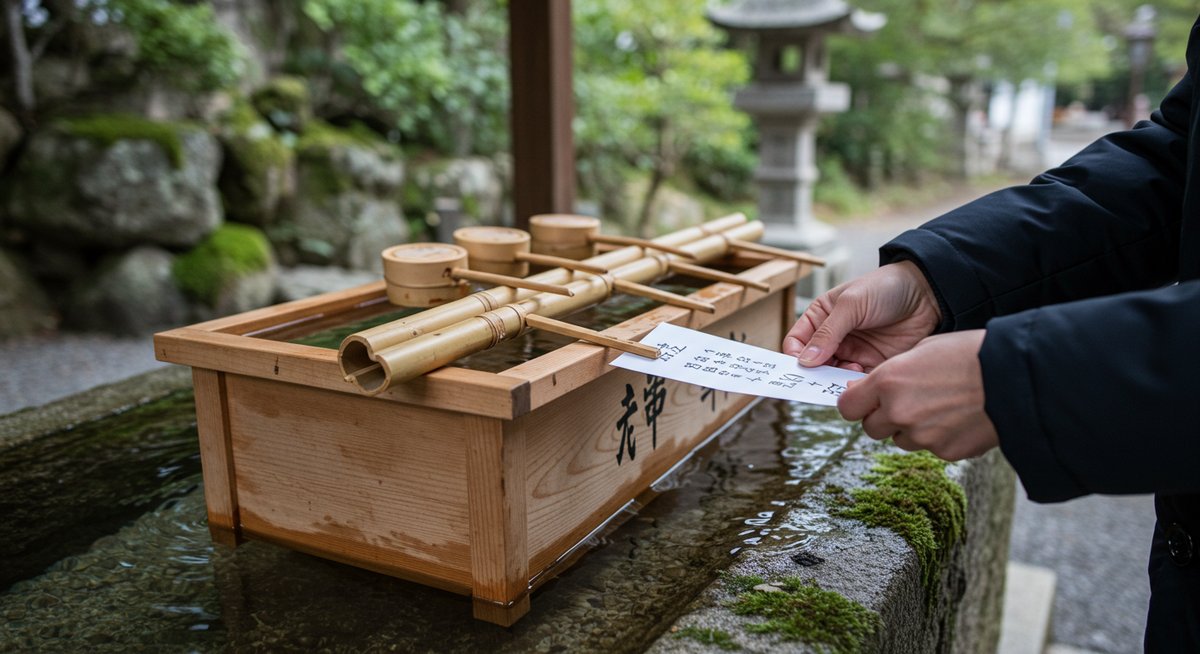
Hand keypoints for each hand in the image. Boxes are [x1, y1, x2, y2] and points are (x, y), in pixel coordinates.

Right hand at [782, 261, 941, 371]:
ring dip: (836, 379)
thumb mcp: (851, 304)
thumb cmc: (886, 287)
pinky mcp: (872, 365)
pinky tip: (862, 377)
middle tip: (821, 379)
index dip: (795, 355)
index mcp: (821, 317)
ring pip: (833, 376)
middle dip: (815, 373)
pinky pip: (856, 381)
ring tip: (850, 371)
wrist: (926, 293)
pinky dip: (855, 384)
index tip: (801, 366)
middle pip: (813, 364)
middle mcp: (833, 337)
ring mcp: (853, 352)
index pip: (796, 342)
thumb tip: (805, 360)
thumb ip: (828, 332)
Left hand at [838, 330, 997, 460]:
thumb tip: (865, 388)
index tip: (864, 400)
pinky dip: (938, 437)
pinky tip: (958, 417)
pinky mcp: (944, 452)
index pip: (848, 407)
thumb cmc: (971, 354)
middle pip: (871, 428)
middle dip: (883, 417)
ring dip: (910, 428)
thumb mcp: (923, 350)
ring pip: (900, 439)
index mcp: (888, 382)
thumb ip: (890, 373)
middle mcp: (898, 411)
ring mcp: (921, 436)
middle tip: (905, 402)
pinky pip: (930, 448)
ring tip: (939, 406)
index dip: (856, 403)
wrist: (1016, 377)